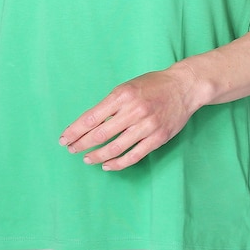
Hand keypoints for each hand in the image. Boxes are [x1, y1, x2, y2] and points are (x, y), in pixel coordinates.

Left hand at [59, 67, 202, 169]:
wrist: (184, 86)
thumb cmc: (153, 84)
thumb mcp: (128, 86)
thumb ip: (111, 104)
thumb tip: (90, 123)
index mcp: (122, 95)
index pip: (92, 117)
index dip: (75, 130)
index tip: (64, 138)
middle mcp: (134, 110)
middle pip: (100, 134)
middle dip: (81, 144)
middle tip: (71, 149)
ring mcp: (147, 125)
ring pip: (115, 147)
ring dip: (97, 156)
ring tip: (86, 159)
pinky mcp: (158, 138)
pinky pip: (134, 155)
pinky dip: (118, 163)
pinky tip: (107, 164)